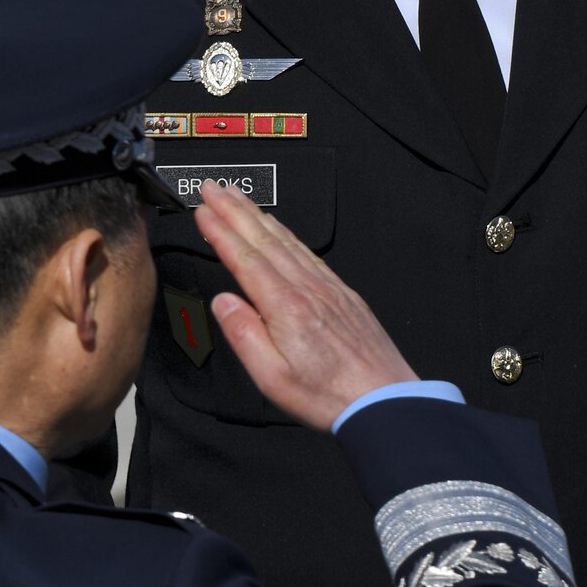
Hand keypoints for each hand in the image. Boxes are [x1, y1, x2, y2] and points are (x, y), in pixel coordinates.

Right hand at [194, 180, 416, 429]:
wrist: (383, 398)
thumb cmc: (328, 394)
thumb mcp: (271, 376)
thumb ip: (244, 334)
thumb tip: (223, 300)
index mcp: (285, 306)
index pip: (245, 258)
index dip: (220, 231)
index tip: (202, 209)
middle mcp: (307, 288)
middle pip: (264, 239)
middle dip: (235, 210)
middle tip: (213, 187)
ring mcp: (328, 287)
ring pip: (288, 241)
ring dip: (259, 216)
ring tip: (239, 198)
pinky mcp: (343, 294)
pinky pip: (309, 253)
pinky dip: (288, 234)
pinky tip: (280, 230)